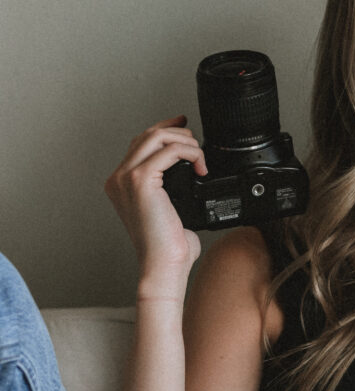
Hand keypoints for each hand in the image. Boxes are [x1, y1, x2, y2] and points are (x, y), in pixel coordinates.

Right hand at [104, 116, 206, 296]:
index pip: (140, 144)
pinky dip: (189, 153)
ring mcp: (125, 178)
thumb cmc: (168, 245)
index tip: (184, 126)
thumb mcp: (169, 209)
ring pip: (155, 137)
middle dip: (177, 132)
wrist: (163, 265)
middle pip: (147, 135)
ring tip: (199, 158)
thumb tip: (191, 171)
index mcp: (120, 184)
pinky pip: (168, 151)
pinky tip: (200, 167)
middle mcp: (118, 178)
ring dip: (184, 141)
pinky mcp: (139, 181)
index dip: (164, 129)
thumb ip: (170, 187)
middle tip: (197, 142)